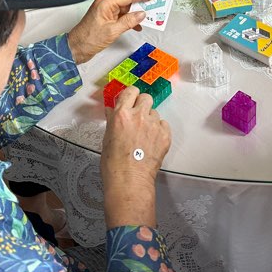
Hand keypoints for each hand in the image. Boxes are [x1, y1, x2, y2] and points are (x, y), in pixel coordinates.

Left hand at [68, 0, 155, 63]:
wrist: (76, 48)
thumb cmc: (88, 40)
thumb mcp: (112, 31)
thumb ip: (128, 22)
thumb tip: (141, 15)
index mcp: (105, 3)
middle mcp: (105, 4)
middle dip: (140, 0)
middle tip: (153, 3)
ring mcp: (105, 11)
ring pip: (125, 6)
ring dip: (136, 11)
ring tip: (147, 16)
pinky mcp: (106, 18)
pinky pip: (121, 14)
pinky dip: (130, 18)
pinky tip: (136, 25)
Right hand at [101, 85, 171, 227]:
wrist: (129, 180)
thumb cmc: (114, 164)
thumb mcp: (106, 138)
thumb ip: (112, 121)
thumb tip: (112, 112)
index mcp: (121, 114)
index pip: (130, 91)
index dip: (131, 95)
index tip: (131, 99)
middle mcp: (139, 116)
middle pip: (146, 97)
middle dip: (142, 104)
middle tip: (138, 115)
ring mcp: (153, 125)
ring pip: (155, 113)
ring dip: (150, 120)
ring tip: (144, 134)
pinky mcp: (165, 135)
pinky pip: (164, 125)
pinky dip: (159, 130)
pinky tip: (152, 141)